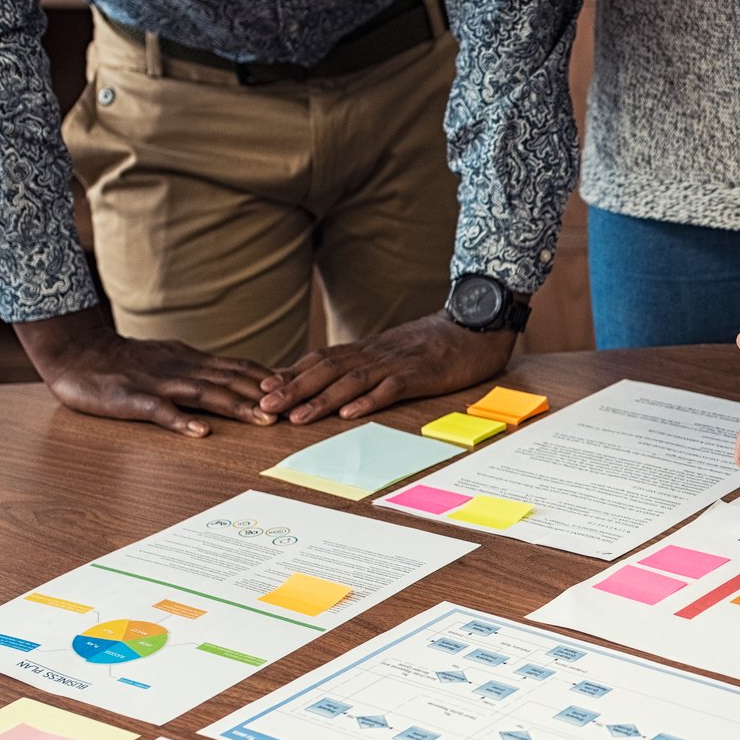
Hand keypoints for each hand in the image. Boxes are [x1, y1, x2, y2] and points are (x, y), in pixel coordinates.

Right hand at [15, 306, 273, 436]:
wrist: (75, 351)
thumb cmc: (125, 361)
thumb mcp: (170, 359)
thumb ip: (202, 369)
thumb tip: (239, 378)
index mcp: (192, 361)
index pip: (240, 368)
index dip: (271, 379)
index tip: (302, 390)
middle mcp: (181, 369)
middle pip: (231, 381)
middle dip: (265, 395)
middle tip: (298, 409)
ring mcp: (157, 383)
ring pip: (204, 394)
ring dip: (236, 406)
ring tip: (264, 420)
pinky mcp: (131, 399)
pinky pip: (159, 410)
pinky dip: (180, 420)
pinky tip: (200, 432)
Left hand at [257, 312, 516, 424]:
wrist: (477, 322)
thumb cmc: (440, 342)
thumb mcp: (398, 351)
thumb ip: (371, 363)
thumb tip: (343, 381)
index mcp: (369, 350)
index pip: (321, 360)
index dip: (292, 374)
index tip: (263, 389)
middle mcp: (376, 354)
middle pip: (326, 369)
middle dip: (293, 388)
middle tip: (264, 405)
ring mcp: (397, 363)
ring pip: (350, 380)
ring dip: (321, 399)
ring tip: (296, 416)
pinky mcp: (421, 374)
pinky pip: (390, 388)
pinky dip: (368, 400)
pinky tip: (348, 413)